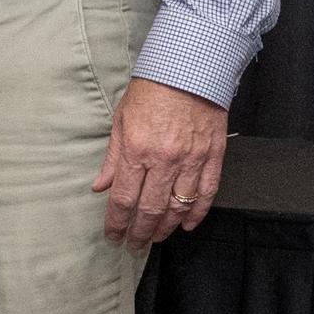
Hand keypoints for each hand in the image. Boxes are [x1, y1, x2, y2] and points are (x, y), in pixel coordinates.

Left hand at [95, 77, 226, 251]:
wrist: (190, 68)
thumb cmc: (152, 90)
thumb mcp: (121, 120)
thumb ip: (113, 159)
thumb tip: (100, 187)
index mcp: (137, 150)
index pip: (124, 198)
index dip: (117, 223)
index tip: (113, 236)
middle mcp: (164, 159)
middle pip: (150, 210)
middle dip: (140, 233)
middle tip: (134, 245)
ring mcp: (192, 160)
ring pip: (179, 207)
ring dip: (166, 227)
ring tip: (156, 237)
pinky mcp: (213, 156)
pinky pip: (207, 193)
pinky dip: (197, 213)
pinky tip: (187, 225)